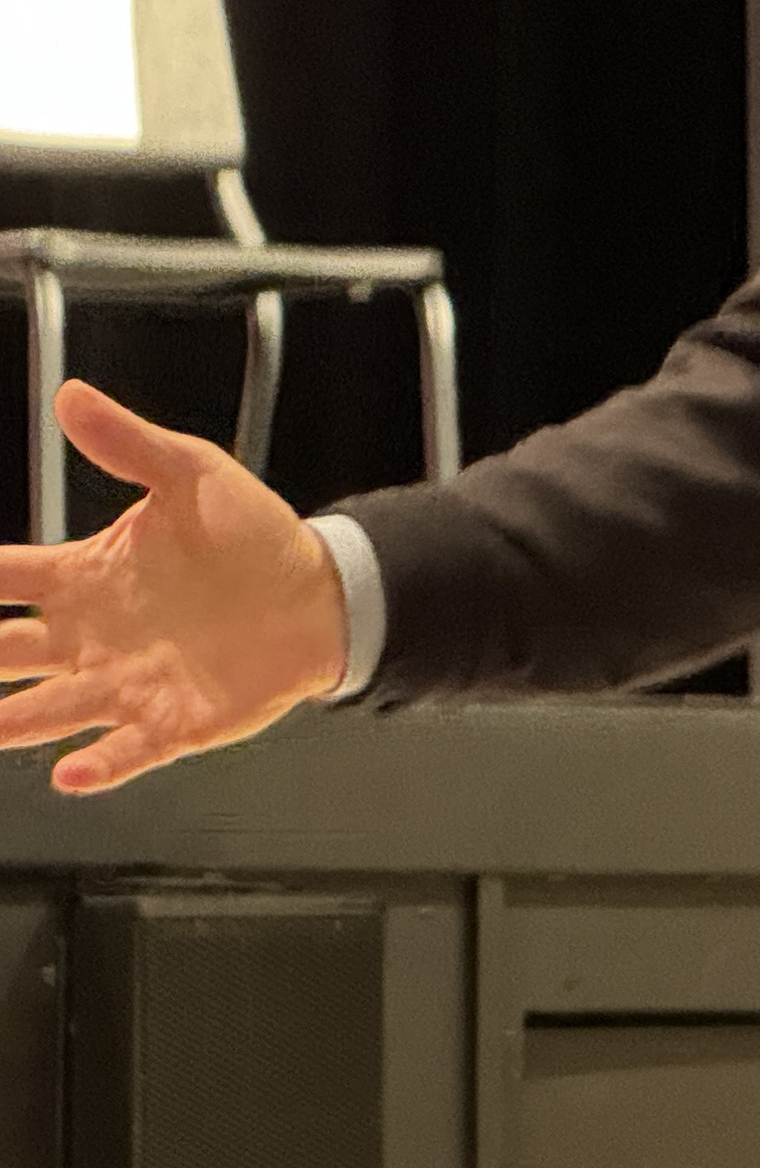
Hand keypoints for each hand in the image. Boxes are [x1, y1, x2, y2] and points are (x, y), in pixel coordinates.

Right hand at [0, 379, 349, 793]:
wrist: (320, 591)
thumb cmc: (251, 534)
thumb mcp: (192, 474)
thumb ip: (127, 444)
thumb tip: (71, 396)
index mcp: (83, 578)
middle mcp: (87, 638)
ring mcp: (123, 684)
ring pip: (43, 712)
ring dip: (9, 722)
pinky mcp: (170, 723)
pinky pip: (123, 752)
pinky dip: (97, 764)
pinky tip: (71, 771)